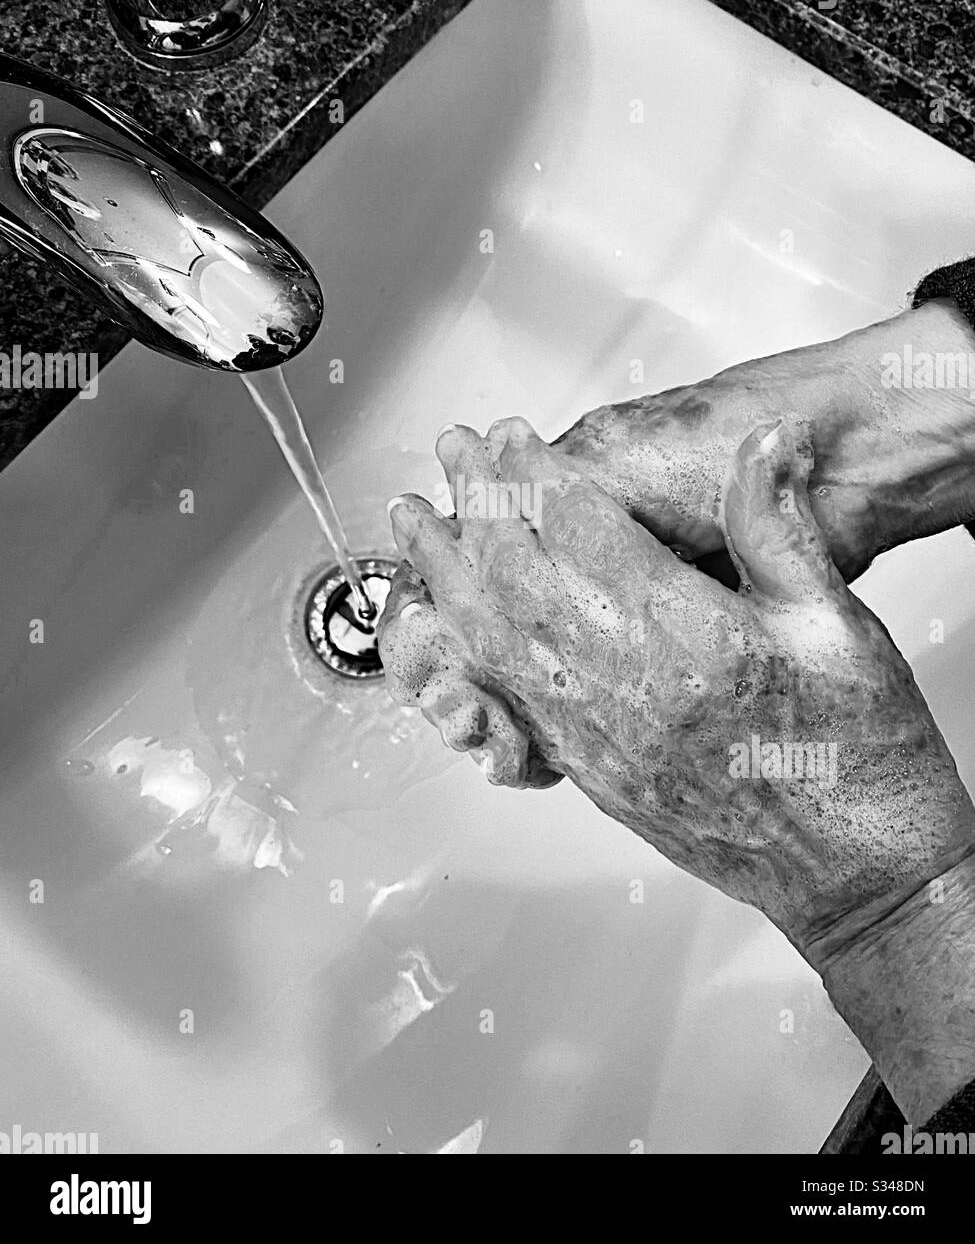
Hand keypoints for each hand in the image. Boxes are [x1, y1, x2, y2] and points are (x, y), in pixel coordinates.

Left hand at [381, 300, 974, 788]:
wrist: (856, 874)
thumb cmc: (860, 754)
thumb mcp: (836, 623)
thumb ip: (779, 528)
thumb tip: (765, 445)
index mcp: (691, 638)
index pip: (582, 532)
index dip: (535, 473)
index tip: (509, 435)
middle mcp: (629, 687)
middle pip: (520, 575)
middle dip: (478, 503)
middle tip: (452, 450)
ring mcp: (600, 736)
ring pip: (496, 637)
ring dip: (448, 570)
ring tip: (416, 524)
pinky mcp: (591, 772)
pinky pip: (507, 697)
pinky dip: (467, 644)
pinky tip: (449, 618)